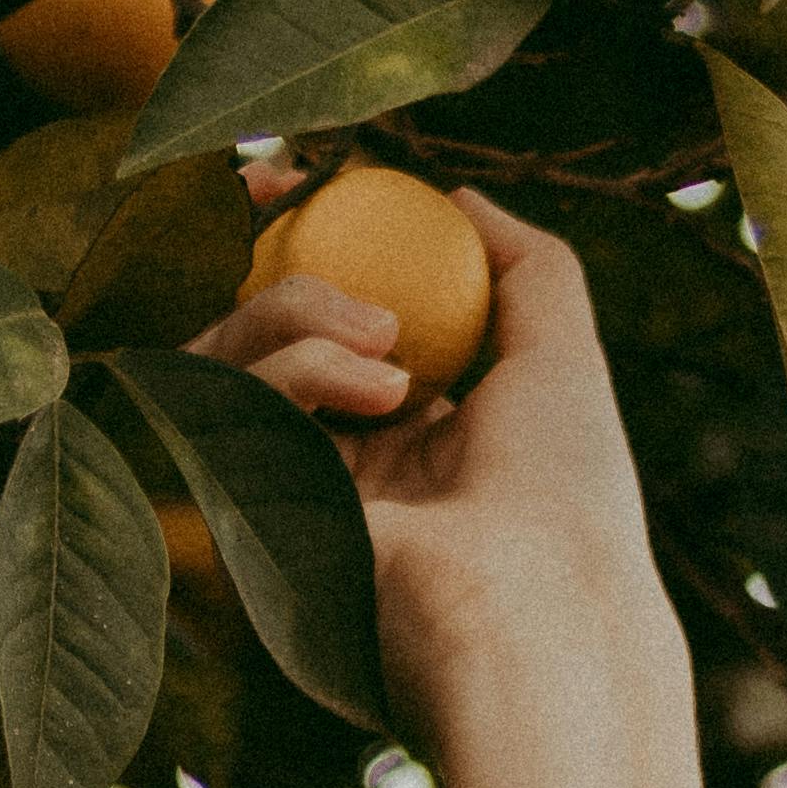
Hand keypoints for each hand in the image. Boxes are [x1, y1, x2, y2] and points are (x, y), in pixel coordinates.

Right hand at [192, 199, 652, 707]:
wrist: (537, 604)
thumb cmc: (565, 491)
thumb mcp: (561, 355)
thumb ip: (524, 267)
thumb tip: (461, 198)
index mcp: (404, 435)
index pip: (322, 323)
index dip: (293, 246)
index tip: (280, 183)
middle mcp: (336, 464)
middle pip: (245, 329)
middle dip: (241, 248)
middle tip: (269, 193)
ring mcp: (284, 491)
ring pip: (221, 356)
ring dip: (289, 310)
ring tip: (384, 345)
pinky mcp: (244, 513)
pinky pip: (228, 401)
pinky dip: (297, 366)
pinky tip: (379, 393)